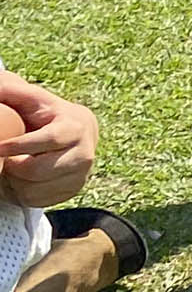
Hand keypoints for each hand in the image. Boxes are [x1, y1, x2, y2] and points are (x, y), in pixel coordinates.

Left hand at [0, 73, 98, 209]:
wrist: (76, 133)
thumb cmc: (44, 112)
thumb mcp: (32, 98)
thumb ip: (13, 90)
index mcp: (75, 126)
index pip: (47, 140)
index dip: (19, 146)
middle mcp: (84, 153)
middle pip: (38, 170)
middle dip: (12, 167)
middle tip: (3, 160)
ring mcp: (82, 174)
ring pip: (35, 189)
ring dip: (14, 182)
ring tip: (10, 169)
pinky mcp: (74, 190)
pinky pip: (39, 201)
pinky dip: (22, 193)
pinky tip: (19, 180)